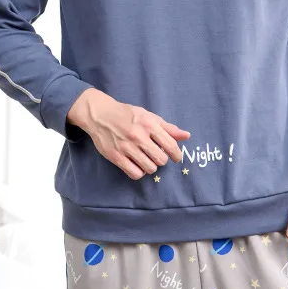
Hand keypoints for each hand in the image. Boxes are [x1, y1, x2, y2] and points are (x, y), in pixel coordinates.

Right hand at [68, 88, 190, 179]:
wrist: (100, 115)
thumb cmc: (127, 115)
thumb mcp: (148, 116)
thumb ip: (168, 127)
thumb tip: (187, 136)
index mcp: (149, 124)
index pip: (170, 145)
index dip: (177, 154)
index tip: (176, 157)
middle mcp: (138, 136)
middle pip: (161, 159)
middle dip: (161, 159)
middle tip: (156, 155)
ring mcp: (126, 147)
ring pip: (149, 168)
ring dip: (151, 166)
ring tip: (146, 159)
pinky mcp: (116, 157)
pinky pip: (135, 173)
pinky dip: (139, 172)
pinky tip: (137, 165)